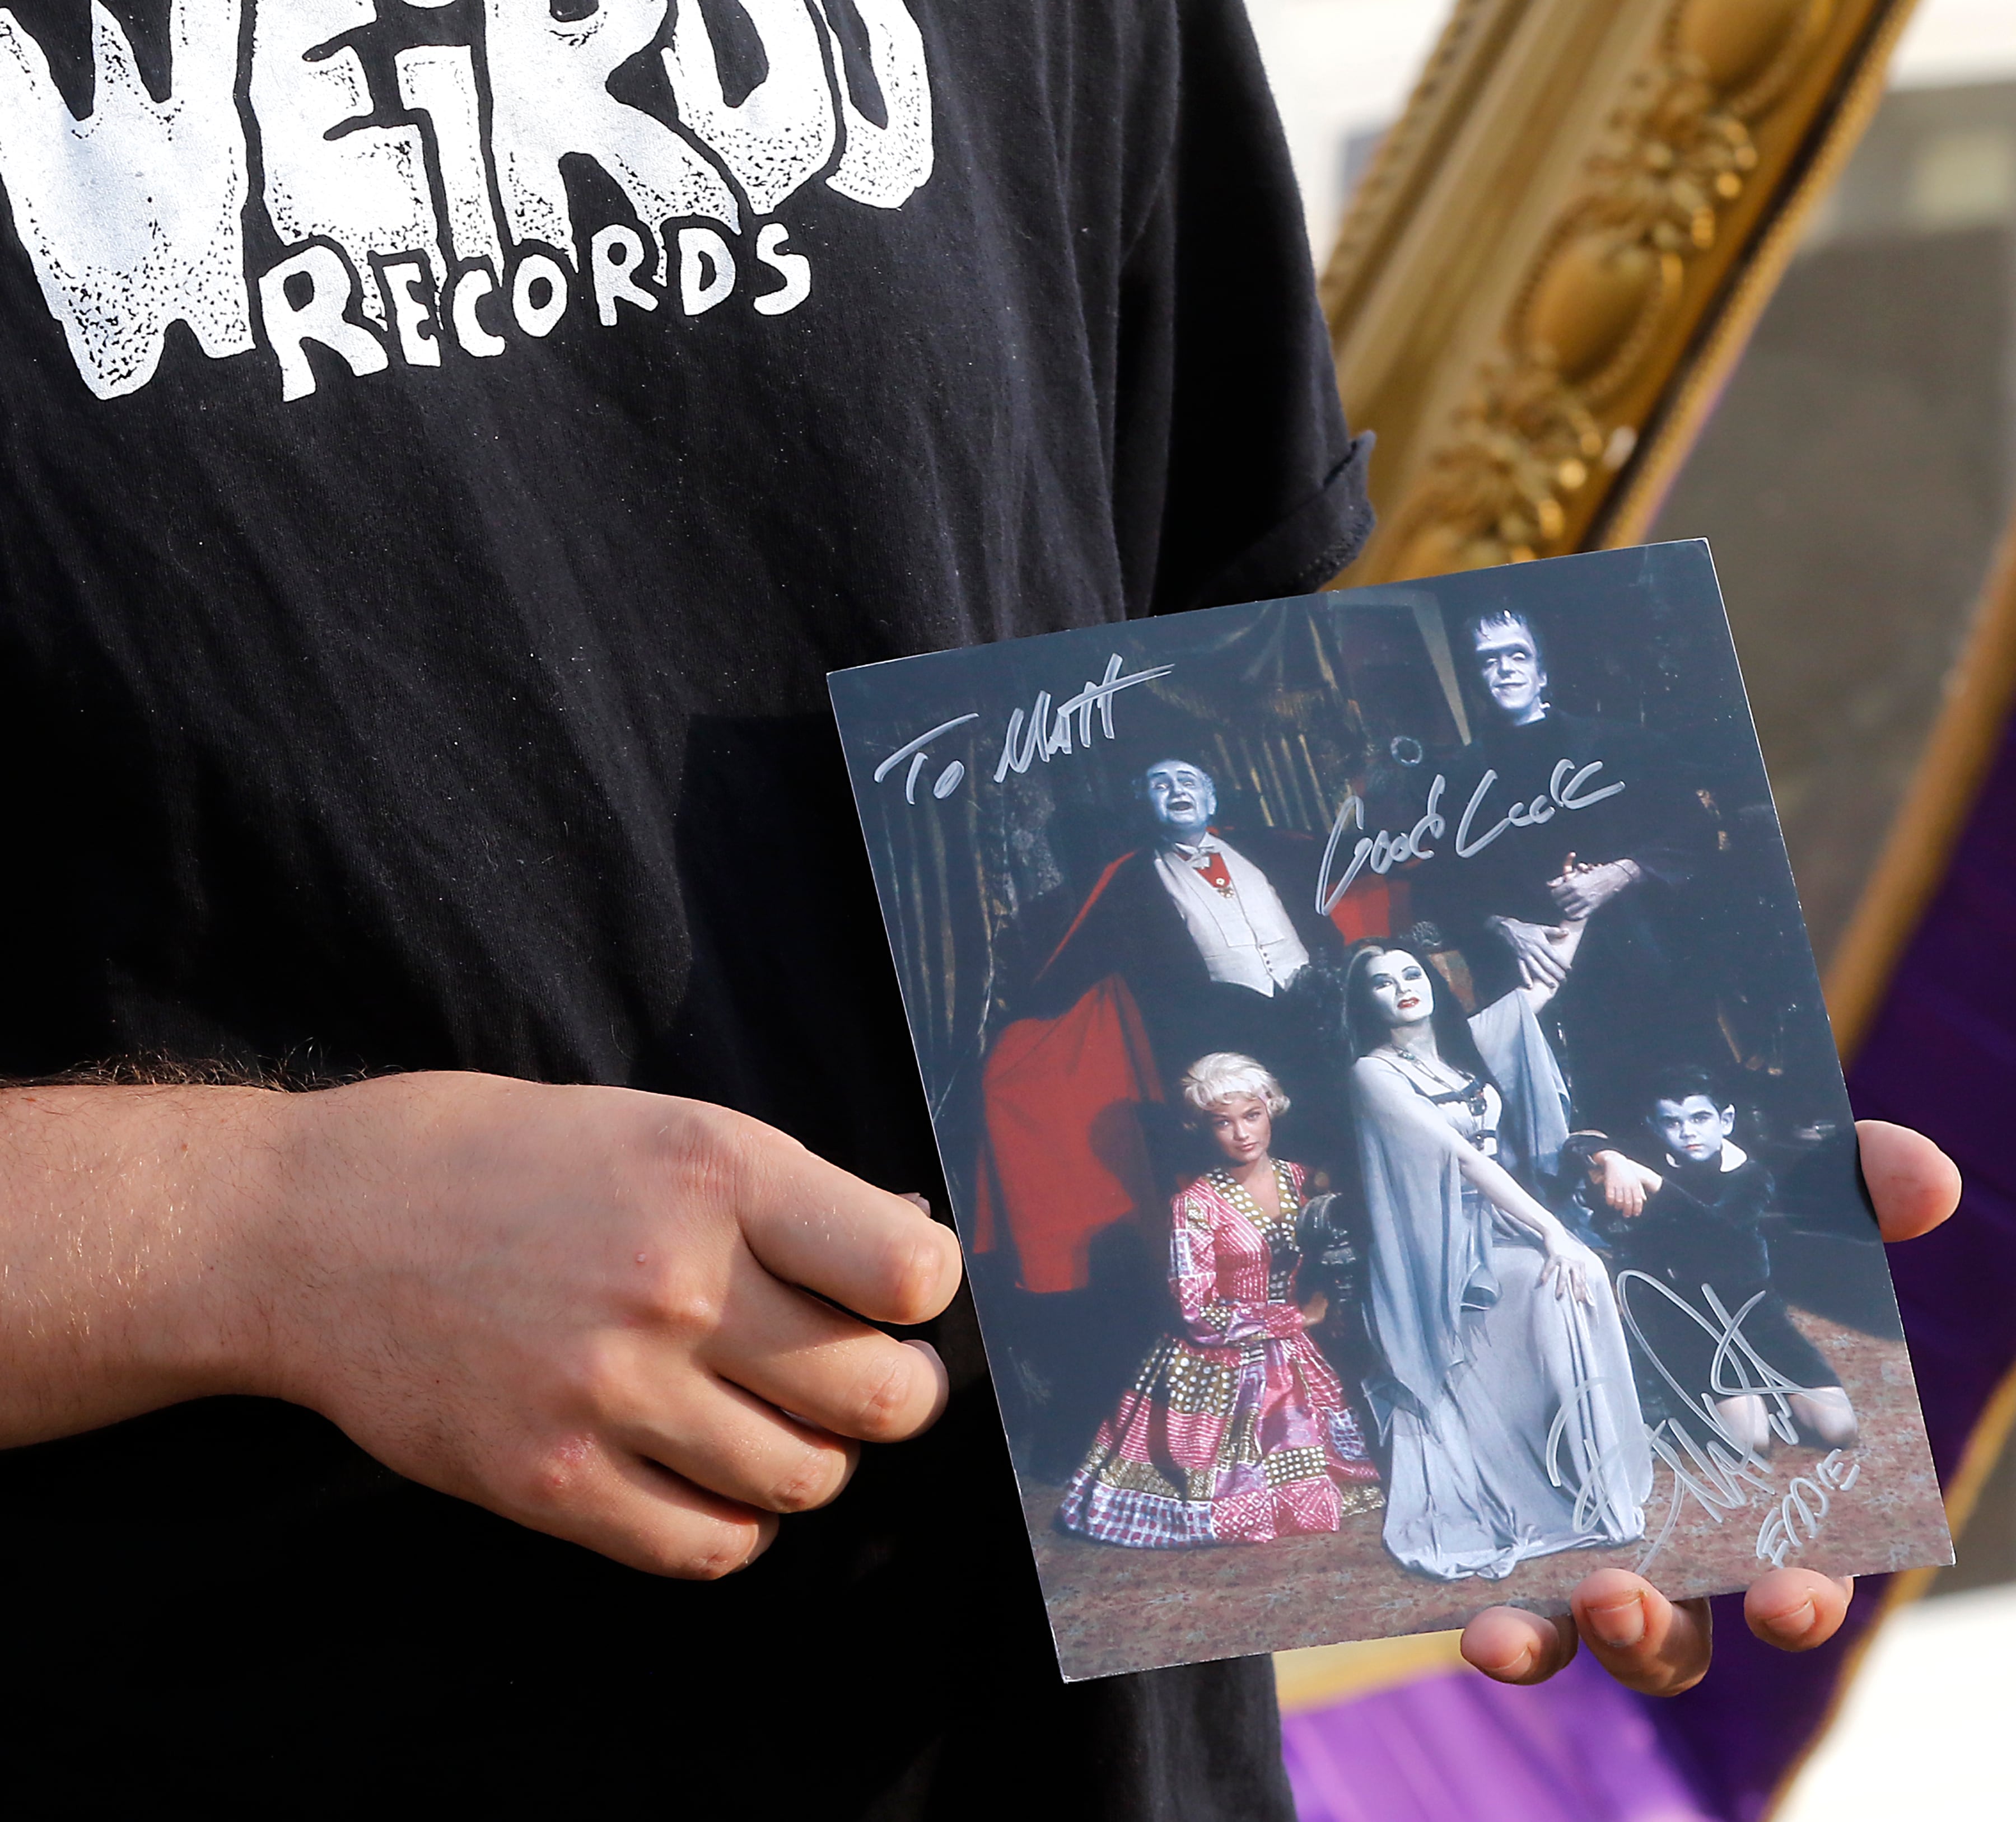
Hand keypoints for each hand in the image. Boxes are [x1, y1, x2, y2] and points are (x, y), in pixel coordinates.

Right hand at [255, 1073, 962, 1579]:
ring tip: (774, 1417)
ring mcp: (608, 1393)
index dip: (922, 1290)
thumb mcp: (657, 1126)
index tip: (896, 1293)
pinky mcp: (548, 1483)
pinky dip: (739, 1522)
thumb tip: (905, 1262)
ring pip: (805, 1478)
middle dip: (897, 1392)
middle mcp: (674, 1284)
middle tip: (868, 1376)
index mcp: (715, 1173)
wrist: (316, 1228)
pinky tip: (713, 1474)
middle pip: (880, 1395)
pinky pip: (709, 1546)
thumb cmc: (502, 1160)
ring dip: (814, 1456)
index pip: (909, 1273)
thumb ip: (782, 1198)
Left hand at [1461, 1119, 1959, 1693]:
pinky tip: (1483, 1622)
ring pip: (1585, 1626)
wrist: (1520, 1169)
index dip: (1803, 1592)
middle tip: (1631, 1594)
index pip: (1792, 1563)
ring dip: (1582, 1637)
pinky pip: (1487, 1592)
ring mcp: (1560, 1512)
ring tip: (1564, 1609)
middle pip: (1682, 1625)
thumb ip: (1845, 1181)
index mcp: (1737, 1460)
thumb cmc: (1658, 1200)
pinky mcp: (1479, 1497)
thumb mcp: (1744, 1179)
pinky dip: (1498, 1625)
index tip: (1791, 1592)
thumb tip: (1927, 1183)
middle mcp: (1652, 1509)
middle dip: (1665, 1633)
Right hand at [1489, 914, 1572, 988]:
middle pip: (1547, 964)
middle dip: (1556, 973)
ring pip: (1536, 969)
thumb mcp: (1541, 928)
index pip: (1554, 955)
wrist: (1508, 929)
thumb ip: (1554, 931)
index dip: (1562, 963)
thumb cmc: (1526, 929)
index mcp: (1541, 943)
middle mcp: (1534, 950)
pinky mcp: (1518, 959)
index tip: (1569, 970)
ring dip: (1544, 978)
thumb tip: (1567, 932)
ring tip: (1552, 985)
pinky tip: (1530, 986)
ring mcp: (1526, 956)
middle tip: (1564, 981)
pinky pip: (1522, 969)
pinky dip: (1525, 978)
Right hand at [1538, 1231, 1594, 1305]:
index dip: (1583, 1291)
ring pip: (1564, 1276)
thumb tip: (1577, 1281)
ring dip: (1562, 1287)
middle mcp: (1574, 1262)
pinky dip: (1546, 1275)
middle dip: (1576, 1292)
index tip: (1582, 1301)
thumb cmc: (1564, 1247)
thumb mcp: (1573, 1258)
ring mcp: (1565, 1259)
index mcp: (1580, 1264)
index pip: (1583, 1281)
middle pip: (1577, 1280)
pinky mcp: (1555, 1255)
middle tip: (1575, 1302)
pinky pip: (1550, 1267)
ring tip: (1559, 1295)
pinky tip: (1543, 1281)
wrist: (1556, 1233)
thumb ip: (1576, 1268)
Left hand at [1548, 857, 1638, 919]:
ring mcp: (1585, 901)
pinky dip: (1573, 916)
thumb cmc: (1595, 873)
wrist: (1615, 876)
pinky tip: (1574, 912)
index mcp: (1573, 883)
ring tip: (1566, 907)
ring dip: (1565, 910)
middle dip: (1558, 903)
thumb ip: (1561, 879)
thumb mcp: (1578, 874)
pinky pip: (1578, 916)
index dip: (1554, 895)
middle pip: (1559, 904)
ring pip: (1567, 912)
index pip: (1554, 894)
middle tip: (1561, 901)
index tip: (1557, 895)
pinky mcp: (1592, 907)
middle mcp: (1578, 893)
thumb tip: (1548, 884)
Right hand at [1592, 1149, 1659, 1216]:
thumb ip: (1639, 1190)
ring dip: (1619, 1206)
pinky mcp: (1609, 1183)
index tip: (1635, 1214)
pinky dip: (1610, 1201)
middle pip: (1629, 1202)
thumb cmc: (1625, 1171)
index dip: (1637, 1208)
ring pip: (1619, 1200)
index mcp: (1634, 1185)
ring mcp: (1618, 1185)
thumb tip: (1644, 1200)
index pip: (1637, 1200)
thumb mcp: (1634, 1179)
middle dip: (1628, 1210)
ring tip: (1618, 1208)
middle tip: (1626, 1215)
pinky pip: (1610, 1196)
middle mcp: (1627, 1186)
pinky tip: (1610, 1203)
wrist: (1615, 1160)